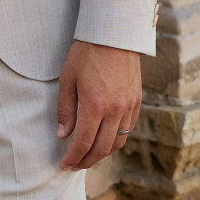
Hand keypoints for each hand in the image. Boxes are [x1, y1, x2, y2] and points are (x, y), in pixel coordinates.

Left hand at [57, 40, 140, 170]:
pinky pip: (128, 129)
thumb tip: (63, 136)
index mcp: (95, 105)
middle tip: (75, 165)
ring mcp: (129, 106)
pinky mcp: (137, 101)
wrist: (114, 33)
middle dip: (87, 161)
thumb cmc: (86, 53)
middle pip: (102, 148)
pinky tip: (105, 139)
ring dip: (103, 153)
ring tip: (88, 155)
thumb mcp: (68, 79)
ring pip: (118, 142)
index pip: (84, 143)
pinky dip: (116, 139)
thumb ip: (66, 110)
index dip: (73, 157)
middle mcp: (115, 110)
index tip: (64, 165)